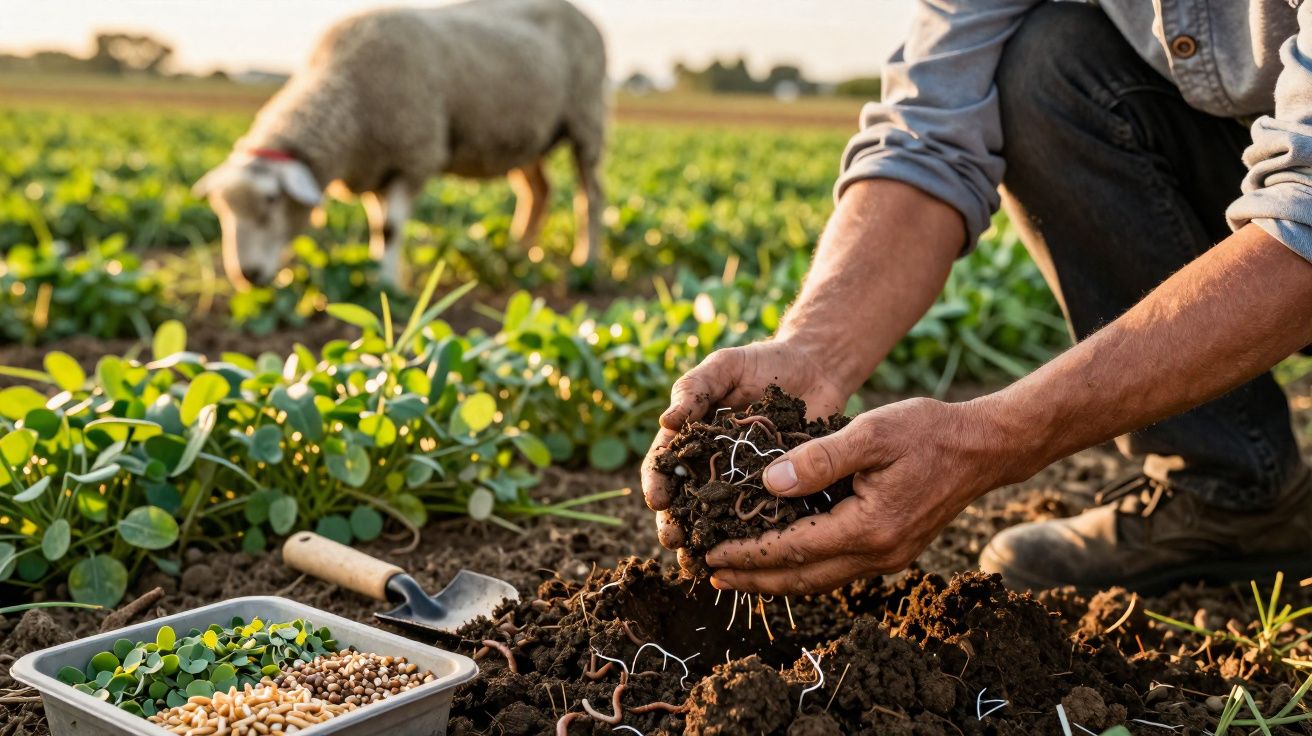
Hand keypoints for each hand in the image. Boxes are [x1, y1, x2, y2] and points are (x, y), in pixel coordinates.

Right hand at [641, 340, 850, 551]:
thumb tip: (666, 421)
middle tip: (676, 542)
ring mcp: (743, 484)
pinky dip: (752, 541)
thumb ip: (696, 388)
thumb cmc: (764, 363)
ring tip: (702, 563)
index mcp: (691, 439)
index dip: (656, 484)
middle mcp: (712, 467)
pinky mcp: (777, 493)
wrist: (816, 369)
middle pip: (685, 503)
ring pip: (718, 521)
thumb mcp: (726, 366)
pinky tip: (749, 558)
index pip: (663, 466)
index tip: (658, 500)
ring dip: (706, 544)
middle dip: (676, 526)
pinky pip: (761, 520)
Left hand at [704, 397, 1013, 594]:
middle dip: (753, 578)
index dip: (748, 553)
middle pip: (802, 578)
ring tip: (737, 575)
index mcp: (868, 527)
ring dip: (776, 579)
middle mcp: (878, 554)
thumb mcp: (871, 432)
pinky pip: (838, 569)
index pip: (793, 549)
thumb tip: (769, 483)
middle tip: (710, 575)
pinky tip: (785, 560)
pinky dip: (805, 569)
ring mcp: (888, 557)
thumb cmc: (928, 431)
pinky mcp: (894, 550)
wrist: (983, 447)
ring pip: (820, 579)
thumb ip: (820, 458)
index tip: (711, 553)